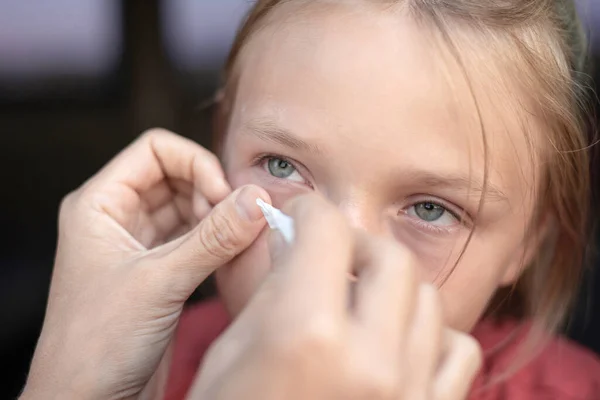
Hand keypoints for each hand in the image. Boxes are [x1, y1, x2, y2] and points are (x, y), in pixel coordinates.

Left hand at [21, 129, 268, 399]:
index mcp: (100, 204)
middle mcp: (119, 218)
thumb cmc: (96, 345)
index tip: (224, 194)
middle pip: (177, 176)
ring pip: (189, 208)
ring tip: (242, 236)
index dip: (195, 164)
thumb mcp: (158, 283)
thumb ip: (212, 239)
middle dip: (212, 191)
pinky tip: (236, 251)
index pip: (155, 150)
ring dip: (219, 216)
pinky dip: (218, 240)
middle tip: (240, 217)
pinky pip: (196, 239)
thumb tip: (255, 201)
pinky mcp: (160, 271)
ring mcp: (141, 245)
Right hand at [189, 194, 481, 399]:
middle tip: (332, 254)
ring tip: (360, 300)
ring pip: (428, 299)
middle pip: (391, 257)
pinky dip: (431, 335)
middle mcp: (368, 361)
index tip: (303, 218)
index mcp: (304, 335)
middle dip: (357, 243)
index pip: (328, 231)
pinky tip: (395, 342)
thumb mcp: (230, 352)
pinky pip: (458, 349)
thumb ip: (271, 289)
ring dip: (392, 287)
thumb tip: (295, 242)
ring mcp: (407, 393)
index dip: (310, 213)